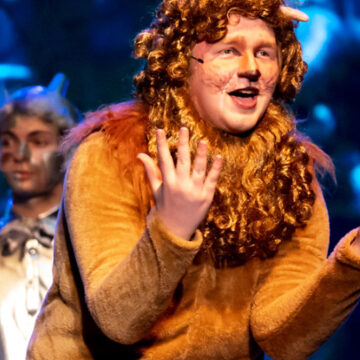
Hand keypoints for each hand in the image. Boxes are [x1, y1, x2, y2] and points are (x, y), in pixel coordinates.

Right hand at [136, 127, 223, 242]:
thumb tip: (140, 155)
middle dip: (182, 144)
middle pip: (182, 161)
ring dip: (201, 154)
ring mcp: (194, 191)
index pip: (163, 159)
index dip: (161, 144)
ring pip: (199, 168)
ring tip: (202, 141)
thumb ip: (150, 171)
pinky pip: (212, 179)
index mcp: (167, 183)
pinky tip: (218, 156)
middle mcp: (180, 185)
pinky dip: (215, 168)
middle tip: (183, 129)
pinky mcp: (207, 196)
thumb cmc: (165, 208)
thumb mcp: (156, 190)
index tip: (160, 130)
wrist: (175, 230)